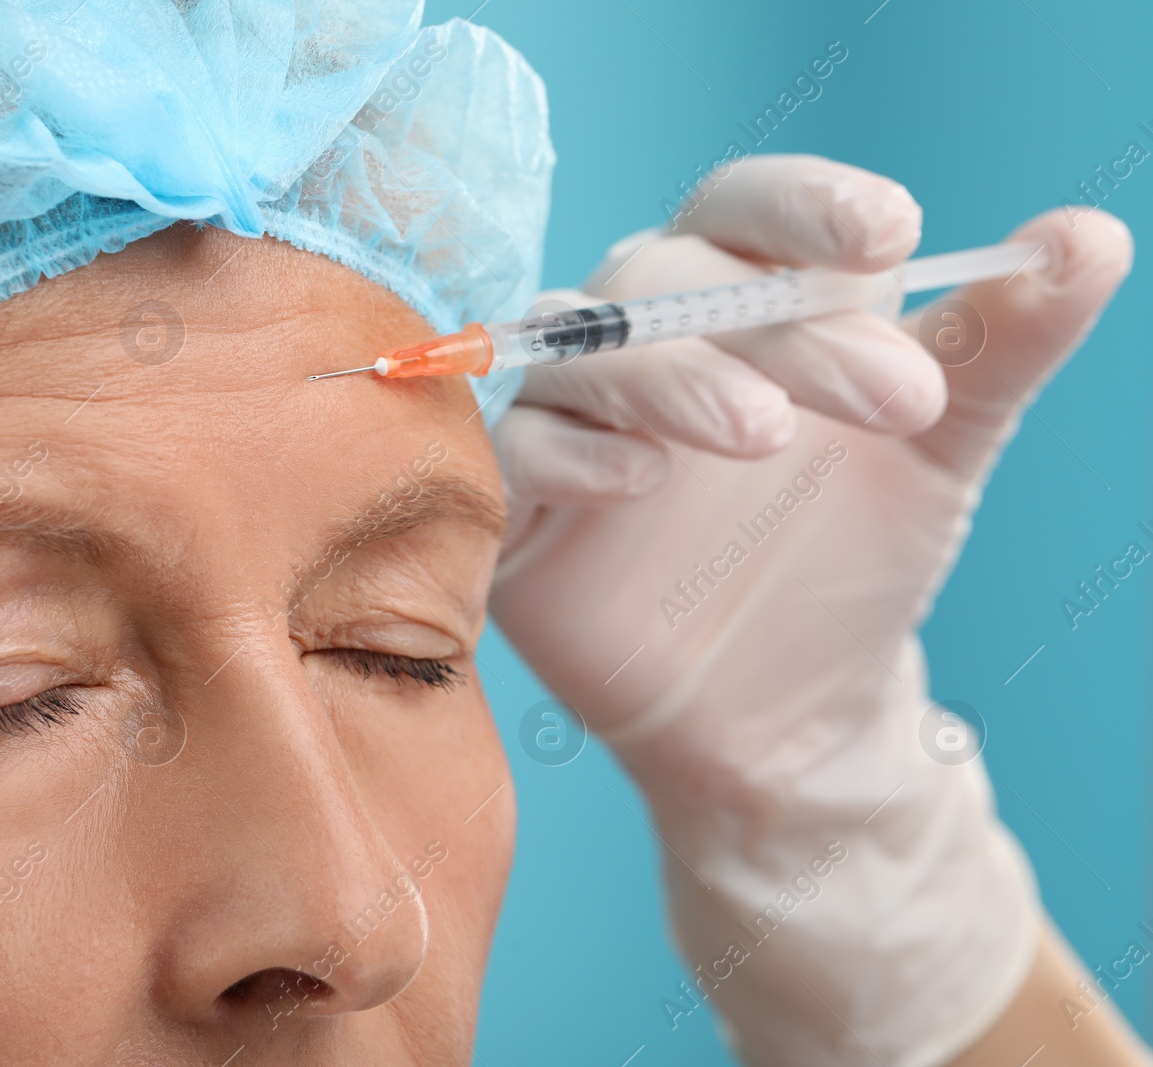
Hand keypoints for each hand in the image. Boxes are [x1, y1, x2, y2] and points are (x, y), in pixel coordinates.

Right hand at [492, 156, 1130, 757]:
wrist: (791, 714)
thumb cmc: (849, 566)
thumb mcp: (939, 453)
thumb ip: (997, 346)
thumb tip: (1088, 238)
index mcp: (739, 305)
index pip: (741, 211)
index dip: (801, 206)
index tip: (890, 234)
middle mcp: (645, 346)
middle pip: (663, 275)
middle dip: (772, 324)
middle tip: (894, 399)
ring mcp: (575, 422)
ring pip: (581, 349)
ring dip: (670, 375)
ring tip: (766, 434)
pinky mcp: (525, 507)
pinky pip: (515, 451)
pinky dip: (570, 451)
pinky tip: (641, 480)